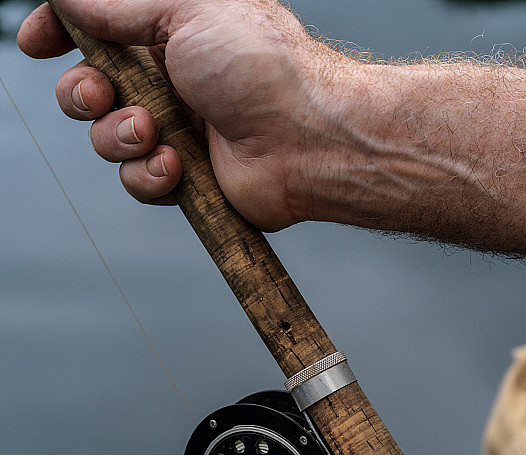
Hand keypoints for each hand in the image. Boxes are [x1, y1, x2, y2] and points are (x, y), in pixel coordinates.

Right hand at [17, 0, 346, 229]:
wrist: (306, 139)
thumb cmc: (262, 66)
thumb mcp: (186, 8)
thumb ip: (120, 4)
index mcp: (170, 33)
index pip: (97, 31)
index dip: (60, 35)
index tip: (35, 42)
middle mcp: (170, 82)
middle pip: (90, 90)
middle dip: (83, 94)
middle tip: (99, 95)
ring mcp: (178, 131)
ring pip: (108, 140)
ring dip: (119, 137)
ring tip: (152, 133)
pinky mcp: (187, 178)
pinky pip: (139, 181)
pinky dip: (150, 174)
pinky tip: (177, 166)